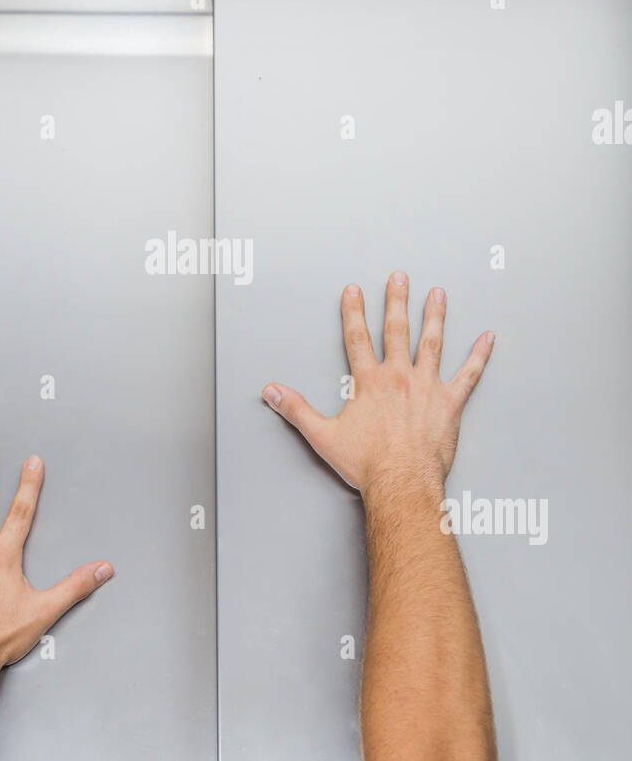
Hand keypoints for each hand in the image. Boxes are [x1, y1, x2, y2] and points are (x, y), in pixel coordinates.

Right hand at [262, 272, 493, 498]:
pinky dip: (479, 355)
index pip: (358, 337)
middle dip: (396, 300)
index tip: (354, 291)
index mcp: (369, 382)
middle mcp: (399, 377)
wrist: (401, 483)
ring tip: (437, 295)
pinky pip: (469, 374)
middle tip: (400, 278)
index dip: (353, 311)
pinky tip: (487, 338)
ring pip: (432, 343)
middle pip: (397, 330)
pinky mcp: (450, 404)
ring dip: (435, 316)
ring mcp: (427, 387)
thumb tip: (272, 392)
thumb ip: (296, 410)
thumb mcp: (322, 436)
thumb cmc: (367, 464)